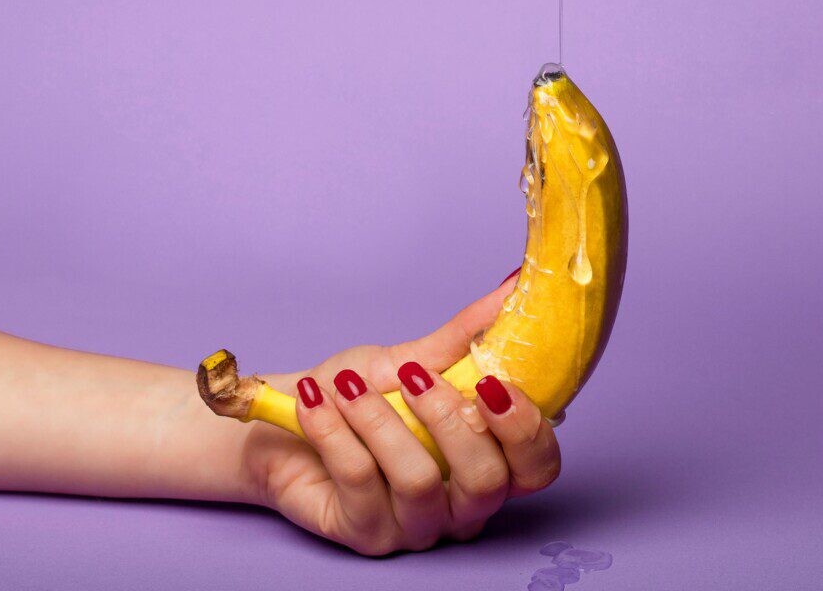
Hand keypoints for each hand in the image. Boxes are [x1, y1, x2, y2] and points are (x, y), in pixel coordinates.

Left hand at [242, 273, 561, 554]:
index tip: (493, 383)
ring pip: (419, 483)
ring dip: (379, 421)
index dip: (525, 430)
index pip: (538, 467)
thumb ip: (468, 335)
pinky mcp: (365, 536)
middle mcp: (462, 504)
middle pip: (488, 484)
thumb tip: (512, 287)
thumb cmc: (358, 391)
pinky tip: (316, 400)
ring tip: (347, 384)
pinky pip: (360, 484)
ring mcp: (416, 526)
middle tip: (413, 378)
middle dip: (450, 421)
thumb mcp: (413, 359)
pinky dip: (335, 432)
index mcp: (491, 461)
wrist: (284, 420)